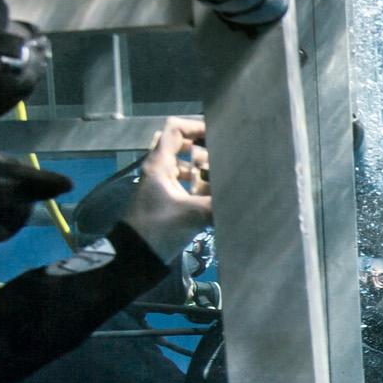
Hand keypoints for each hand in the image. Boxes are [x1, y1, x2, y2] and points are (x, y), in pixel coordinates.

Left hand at [122, 117, 212, 257]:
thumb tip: (247, 197)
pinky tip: (209, 196)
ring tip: (214, 177)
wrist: (135, 256)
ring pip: (180, 163)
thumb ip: (218, 204)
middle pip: (177, 144)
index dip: (195, 126)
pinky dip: (195, 184)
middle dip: (199, 148)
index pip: (174, 129)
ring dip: (197, 167)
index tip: (216, 135)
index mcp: (158, 165)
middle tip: (216, 156)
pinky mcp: (164, 199)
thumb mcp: (191, 215)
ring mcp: (159, 184)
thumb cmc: (158, 229)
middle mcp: (157, 169)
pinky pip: (181, 182)